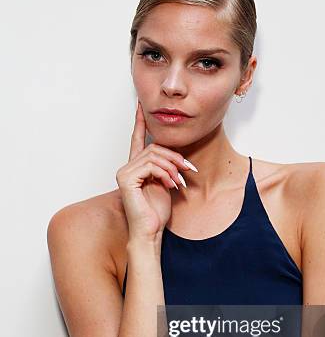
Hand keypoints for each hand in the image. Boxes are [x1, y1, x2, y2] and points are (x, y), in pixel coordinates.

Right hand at [116, 101, 197, 241]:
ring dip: (172, 167)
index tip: (142, 106)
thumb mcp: (167, 183)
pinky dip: (165, 173)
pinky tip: (171, 185)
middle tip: (188, 170)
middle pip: (154, 147)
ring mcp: (124, 173)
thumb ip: (167, 167)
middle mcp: (127, 167)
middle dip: (174, 157)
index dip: (140, 122)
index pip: (138, 139)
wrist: (151, 231)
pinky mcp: (126, 179)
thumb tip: (178, 155)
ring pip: (154, 155)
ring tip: (180, 182)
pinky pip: (150, 165)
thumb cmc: (157, 212)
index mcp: (136, 167)